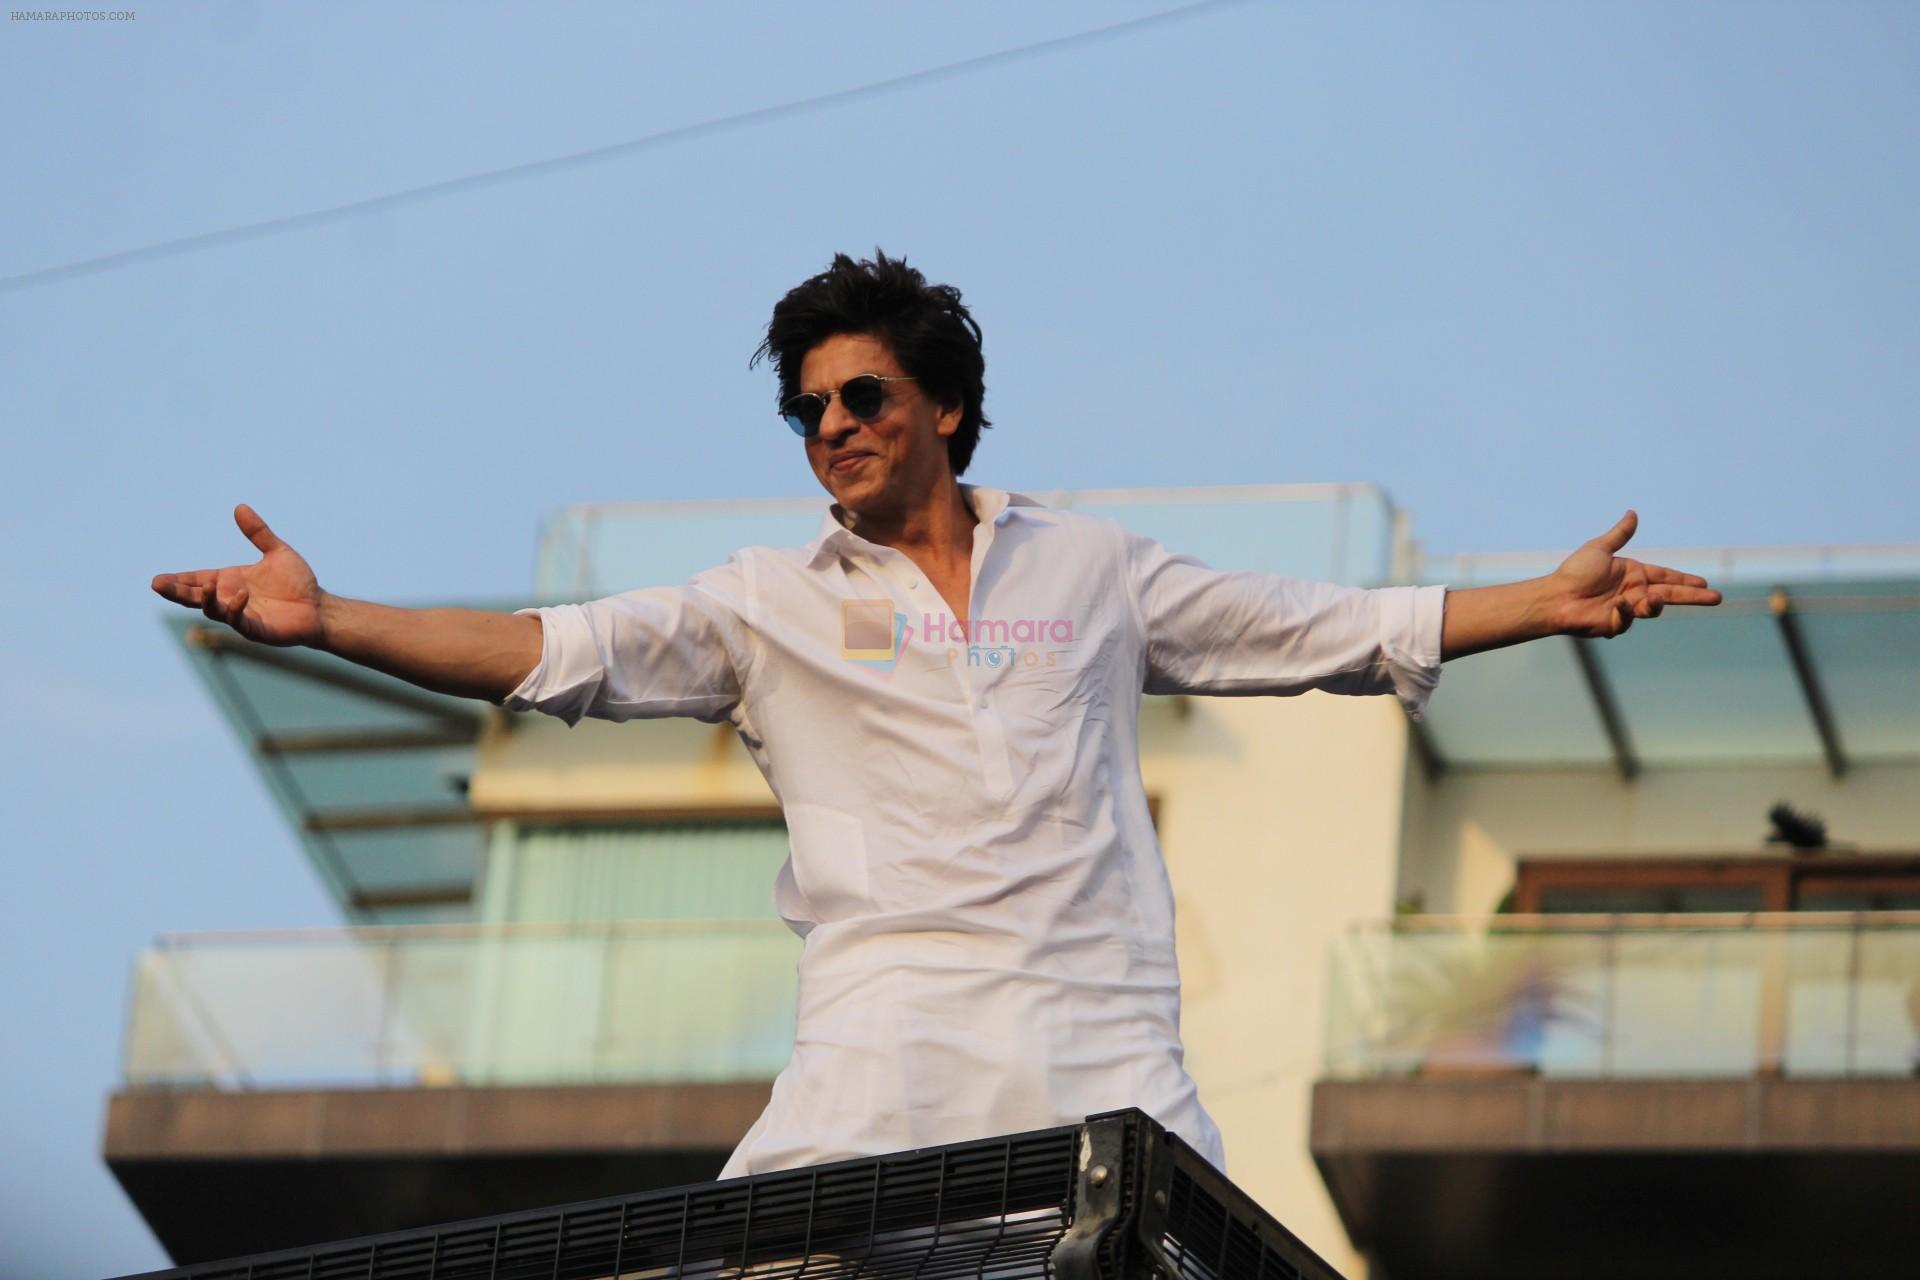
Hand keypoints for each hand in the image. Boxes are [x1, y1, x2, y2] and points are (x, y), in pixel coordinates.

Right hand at [151, 504, 325, 646]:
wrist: (319, 606)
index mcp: (230, 580)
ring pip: (213, 610)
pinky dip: (235, 609)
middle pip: (195, 597)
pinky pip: (238, 621)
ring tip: (206, 588)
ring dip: (207, 599)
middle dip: (176, 592)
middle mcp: (230, 598)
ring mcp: (241, 615)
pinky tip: (241, 596)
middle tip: (157, 585)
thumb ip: (258, 532)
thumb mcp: (277, 551)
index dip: (178, 580)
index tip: (158, 579)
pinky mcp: (255, 629)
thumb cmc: (298, 582)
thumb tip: (239, 507)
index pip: (197, 580)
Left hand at [1544, 510, 1722, 637]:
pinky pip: (1630, 618)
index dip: (1684, 580)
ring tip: (1650, 599)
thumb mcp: (1600, 549)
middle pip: (1670, 595)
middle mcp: (1634, 592)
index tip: (1704, 583)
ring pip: (1654, 608)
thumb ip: (1620, 534)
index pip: (1665, 577)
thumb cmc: (1574, 572)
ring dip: (1656, 604)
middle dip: (1693, 597)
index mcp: (1633, 574)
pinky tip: (1619, 604)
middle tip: (1717, 598)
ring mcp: (1626, 610)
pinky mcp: (1616, 624)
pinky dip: (1628, 611)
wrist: (1555, 596)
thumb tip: (1632, 513)